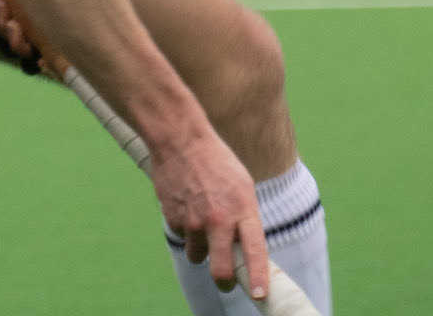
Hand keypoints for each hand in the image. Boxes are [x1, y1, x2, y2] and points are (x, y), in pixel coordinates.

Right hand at [154, 121, 268, 299]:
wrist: (180, 138)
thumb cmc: (216, 160)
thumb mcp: (242, 185)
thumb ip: (245, 218)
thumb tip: (246, 248)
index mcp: (243, 209)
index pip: (254, 252)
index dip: (257, 277)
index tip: (259, 295)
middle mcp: (219, 219)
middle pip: (221, 270)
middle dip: (224, 280)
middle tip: (225, 279)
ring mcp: (194, 221)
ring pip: (198, 255)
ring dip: (201, 247)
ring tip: (201, 219)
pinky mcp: (174, 219)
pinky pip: (182, 237)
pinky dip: (185, 228)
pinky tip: (187, 204)